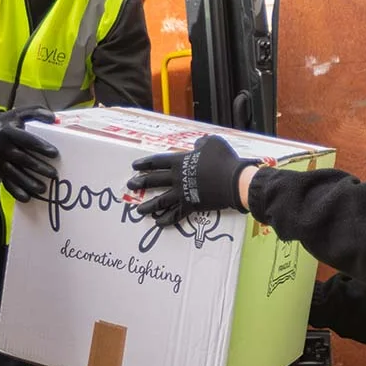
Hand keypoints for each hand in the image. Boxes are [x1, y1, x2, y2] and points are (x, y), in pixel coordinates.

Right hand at [0, 103, 58, 201]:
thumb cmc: (10, 121)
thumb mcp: (22, 112)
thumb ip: (38, 112)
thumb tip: (54, 118)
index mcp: (9, 132)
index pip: (27, 140)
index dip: (40, 146)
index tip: (54, 153)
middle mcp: (3, 147)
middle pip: (22, 159)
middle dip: (38, 167)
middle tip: (54, 174)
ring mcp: (0, 160)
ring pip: (14, 174)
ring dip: (29, 183)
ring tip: (43, 189)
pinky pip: (6, 183)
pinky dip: (16, 192)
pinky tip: (27, 198)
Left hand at [127, 134, 258, 226]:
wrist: (234, 181)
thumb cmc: (224, 160)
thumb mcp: (212, 143)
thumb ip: (201, 143)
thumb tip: (197, 145)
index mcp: (180, 161)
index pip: (157, 162)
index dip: (145, 164)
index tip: (135, 166)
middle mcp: (177, 178)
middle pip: (154, 180)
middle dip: (141, 183)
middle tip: (130, 185)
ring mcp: (183, 193)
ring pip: (160, 201)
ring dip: (148, 205)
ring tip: (139, 210)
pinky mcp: (191, 206)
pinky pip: (176, 214)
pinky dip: (167, 219)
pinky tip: (159, 223)